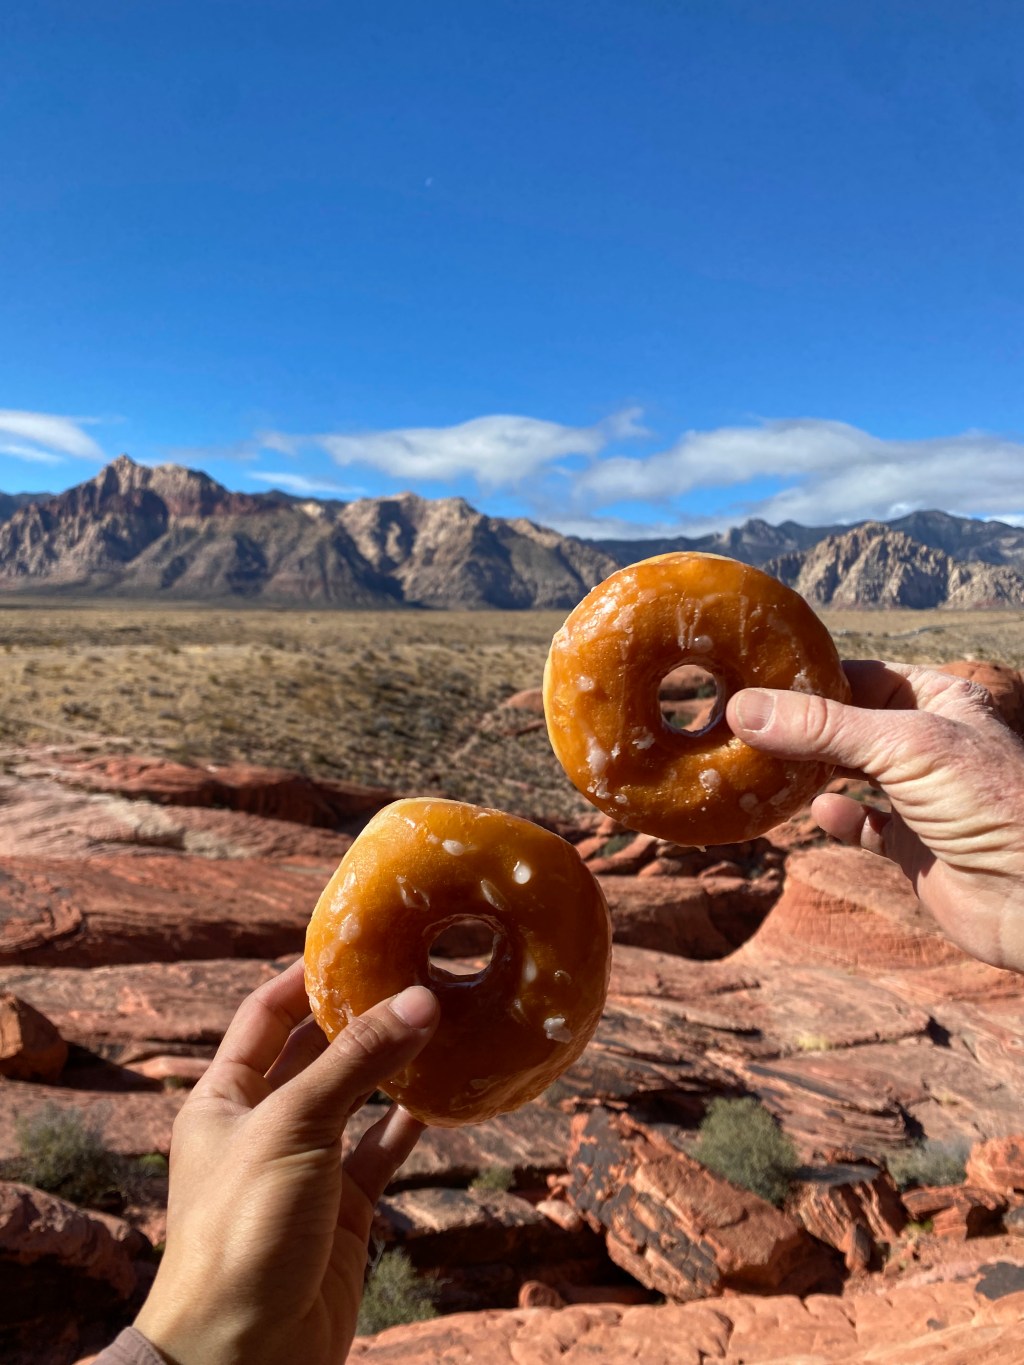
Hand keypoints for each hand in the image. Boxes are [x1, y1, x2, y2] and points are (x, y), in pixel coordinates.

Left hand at [134, 963, 438, 1364]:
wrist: (244, 1357)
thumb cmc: (241, 1232)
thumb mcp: (293, 1128)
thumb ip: (358, 1063)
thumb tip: (420, 1000)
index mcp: (223, 1097)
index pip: (264, 1014)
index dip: (304, 975)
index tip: (354, 942)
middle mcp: (263, 1123)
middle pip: (317, 1050)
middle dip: (361, 1014)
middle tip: (415, 972)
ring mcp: (306, 1166)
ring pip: (358, 1096)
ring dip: (395, 1063)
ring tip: (443, 1020)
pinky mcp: (344, 1208)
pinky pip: (384, 1148)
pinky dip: (415, 1121)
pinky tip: (449, 1092)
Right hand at [726, 661, 1023, 972]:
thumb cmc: (988, 802)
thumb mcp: (902, 745)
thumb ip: (822, 727)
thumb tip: (742, 708)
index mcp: (938, 699)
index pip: (860, 675)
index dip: (809, 678)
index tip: (751, 683)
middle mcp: (929, 742)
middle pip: (848, 725)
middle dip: (800, 729)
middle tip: (742, 727)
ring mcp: (920, 795)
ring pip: (849, 774)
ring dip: (810, 773)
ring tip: (763, 767)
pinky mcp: (913, 846)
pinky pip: (862, 826)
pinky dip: (837, 820)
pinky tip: (818, 813)